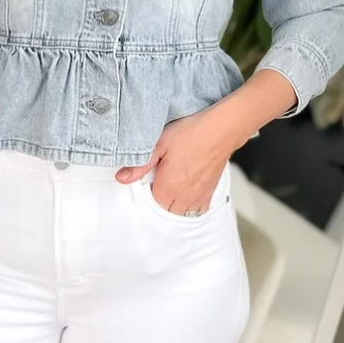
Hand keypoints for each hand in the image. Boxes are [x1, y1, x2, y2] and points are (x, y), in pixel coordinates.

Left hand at [114, 111, 229, 214]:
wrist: (221, 129)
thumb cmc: (192, 133)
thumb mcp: (159, 144)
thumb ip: (140, 164)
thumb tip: (122, 177)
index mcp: (168, 187)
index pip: (150, 204)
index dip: (145, 194)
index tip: (145, 182)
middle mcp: (184, 196)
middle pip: (165, 211)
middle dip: (157, 202)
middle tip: (156, 184)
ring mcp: (198, 195)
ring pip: (181, 213)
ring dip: (173, 206)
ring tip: (169, 191)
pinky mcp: (209, 191)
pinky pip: (197, 210)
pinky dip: (189, 207)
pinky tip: (185, 196)